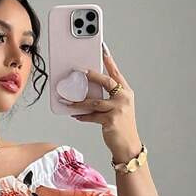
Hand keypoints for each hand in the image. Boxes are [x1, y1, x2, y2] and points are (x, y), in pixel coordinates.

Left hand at [55, 45, 140, 159]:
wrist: (128, 146)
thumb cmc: (122, 127)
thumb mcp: (119, 109)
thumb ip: (109, 98)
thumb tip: (89, 92)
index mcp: (126, 93)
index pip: (117, 73)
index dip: (109, 61)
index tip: (103, 49)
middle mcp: (124, 99)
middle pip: (106, 82)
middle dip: (92, 75)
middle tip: (80, 71)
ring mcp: (118, 109)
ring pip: (94, 101)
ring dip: (79, 102)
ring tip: (68, 100)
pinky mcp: (111, 121)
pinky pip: (92, 116)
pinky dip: (83, 116)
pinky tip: (75, 115)